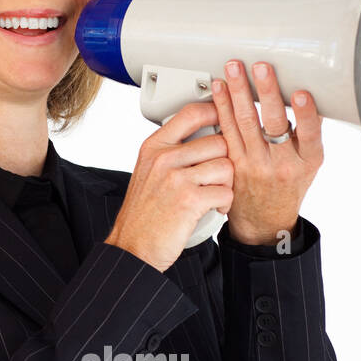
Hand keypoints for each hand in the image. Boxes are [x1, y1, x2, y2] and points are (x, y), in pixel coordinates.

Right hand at [105, 101, 233, 272]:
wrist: (133, 247)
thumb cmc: (144, 215)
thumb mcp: (149, 173)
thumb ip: (171, 153)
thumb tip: (206, 136)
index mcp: (154, 147)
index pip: (191, 114)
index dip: (215, 112)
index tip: (224, 118)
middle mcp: (164, 158)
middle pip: (218, 142)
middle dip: (225, 161)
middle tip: (218, 178)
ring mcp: (176, 178)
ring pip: (226, 166)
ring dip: (227, 184)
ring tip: (215, 196)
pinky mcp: (189, 200)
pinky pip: (226, 192)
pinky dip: (225, 204)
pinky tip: (214, 209)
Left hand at [211, 60, 323, 247]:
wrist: (264, 219)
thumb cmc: (289, 186)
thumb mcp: (309, 163)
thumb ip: (309, 132)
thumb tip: (310, 93)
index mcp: (307, 161)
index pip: (309, 135)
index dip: (305, 114)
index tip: (300, 94)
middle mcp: (281, 164)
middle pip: (274, 125)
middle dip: (267, 93)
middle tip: (261, 68)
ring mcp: (255, 165)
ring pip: (246, 124)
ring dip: (239, 92)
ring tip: (235, 70)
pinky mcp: (234, 164)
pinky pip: (227, 132)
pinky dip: (222, 108)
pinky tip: (220, 90)